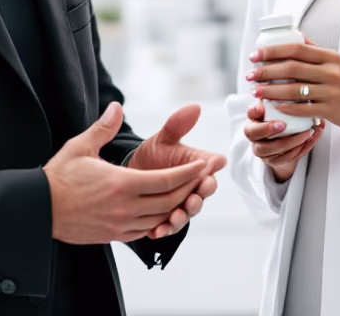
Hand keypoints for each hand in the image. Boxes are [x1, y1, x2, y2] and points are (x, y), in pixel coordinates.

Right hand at [44, 103, 211, 244]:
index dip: (189, 173)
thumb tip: (116, 107)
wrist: (39, 209)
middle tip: (203, 178)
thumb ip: (103, 127)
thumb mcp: (80, 146)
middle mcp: (125, 207)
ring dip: (177, 207)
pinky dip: (158, 221)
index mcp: (122, 183)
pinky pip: (145, 230)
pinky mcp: (113, 235)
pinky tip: (162, 211)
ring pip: (160, 218)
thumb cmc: (59, 177)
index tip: (204, 165)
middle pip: (169, 201)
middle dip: (190, 189)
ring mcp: (120, 224)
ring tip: (188, 194)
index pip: (167, 180)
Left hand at [128, 104, 227, 238]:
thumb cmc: (153, 154)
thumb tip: (195, 106)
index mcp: (196, 168)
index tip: (206, 176)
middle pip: (201, 197)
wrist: (129, 173)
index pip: (210, 174)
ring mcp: (179, 205)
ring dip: (182, 218)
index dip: (209, 177)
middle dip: (198, 200)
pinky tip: (155, 233)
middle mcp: (191, 188)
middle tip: (193, 199)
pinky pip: (166, 228)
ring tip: (175, 217)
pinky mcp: (164, 219)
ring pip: (185, 215)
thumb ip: (178, 125)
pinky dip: (162, 231)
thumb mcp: (164, 138)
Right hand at [243, 99, 322, 183]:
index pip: (250, 113)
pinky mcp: (274, 162)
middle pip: (254, 134)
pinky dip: (301, 149)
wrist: (284, 145)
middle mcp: (255, 135)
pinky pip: (286, 158)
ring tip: (307, 132)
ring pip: (272, 149)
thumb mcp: (280, 107)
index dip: (254, 111)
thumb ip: (282, 97)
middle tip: (283, 124)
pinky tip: (311, 139)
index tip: (262, 108)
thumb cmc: (283, 119)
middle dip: (268, 129)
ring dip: (291, 141)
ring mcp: (263, 151)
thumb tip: (292, 82)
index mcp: (254, 118)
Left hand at [248, 39, 339, 133]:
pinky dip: (287, 108)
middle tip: (250, 75)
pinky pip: (304, 109)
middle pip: (291, 68)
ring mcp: (332, 92)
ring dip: (271, 90)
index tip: (255, 55)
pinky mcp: (333, 111)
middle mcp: (331, 72)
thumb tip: (297, 37)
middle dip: (266, 71)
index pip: (296, 49)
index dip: (272, 51)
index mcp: (330, 57)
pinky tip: (274, 107)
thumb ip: (318, 51)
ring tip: (256, 92)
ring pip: (294, 89)